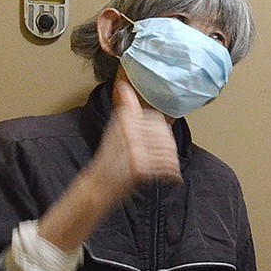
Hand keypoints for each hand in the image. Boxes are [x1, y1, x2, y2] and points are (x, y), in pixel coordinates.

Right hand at [87, 80, 182, 203]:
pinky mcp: (138, 166)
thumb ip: (127, 109)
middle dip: (169, 148)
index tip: (161, 141)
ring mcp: (134, 148)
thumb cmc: (109, 158)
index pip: (157, 120)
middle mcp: (129, 131)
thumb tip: (125, 86)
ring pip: (168, 151)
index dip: (163, 131)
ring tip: (169, 168)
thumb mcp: (115, 128)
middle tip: (167, 158)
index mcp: (124, 118)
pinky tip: (172, 178)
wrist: (98, 184)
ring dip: (172, 162)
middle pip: (165, 135)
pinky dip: (173, 175)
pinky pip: (165, 167)